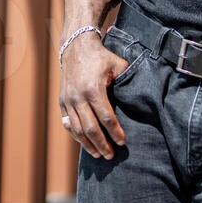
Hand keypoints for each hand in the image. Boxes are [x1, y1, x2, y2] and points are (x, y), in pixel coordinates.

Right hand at [58, 33, 130, 159]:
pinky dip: (76, 136)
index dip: (115, 132)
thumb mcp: (117, 64)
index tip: (123, 142)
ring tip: (99, 154)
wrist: (76, 46)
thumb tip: (139, 95)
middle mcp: (78, 97)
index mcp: (94, 89)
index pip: (106, 117)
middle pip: (91, 128)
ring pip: (77, 129)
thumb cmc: (100, 57)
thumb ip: (126, 79)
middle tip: (111, 156)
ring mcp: (68, 100)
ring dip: (88, 144)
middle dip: (102, 144)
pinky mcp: (62, 101)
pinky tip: (85, 143)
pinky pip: (68, 124)